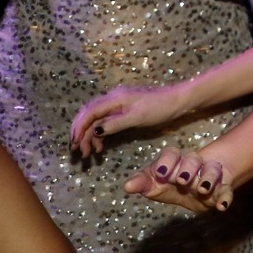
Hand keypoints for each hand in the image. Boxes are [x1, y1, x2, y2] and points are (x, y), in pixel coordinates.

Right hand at [70, 82, 186, 157]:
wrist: (178, 101)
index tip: (75, 144)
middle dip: (80, 134)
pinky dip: (99, 134)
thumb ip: (115, 123)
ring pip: (95, 120)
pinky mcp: (122, 111)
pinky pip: (104, 122)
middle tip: (79, 152)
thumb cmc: (159, 108)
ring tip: (90, 153)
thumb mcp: (137, 118)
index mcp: (114, 98)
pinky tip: (100, 146)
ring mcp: (116, 104)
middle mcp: (112, 99)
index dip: (79, 128)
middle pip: (88, 116)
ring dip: (89, 136)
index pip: (89, 113)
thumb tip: (94, 131)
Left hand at [125, 142, 234, 212]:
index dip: (166, 162)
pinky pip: (226, 190)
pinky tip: (222, 206)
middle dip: (187, 168)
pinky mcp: (222, 188)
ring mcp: (209, 175)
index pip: (171, 154)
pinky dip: (225, 198)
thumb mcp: (155, 184)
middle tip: (181, 180)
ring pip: (211, 171)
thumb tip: (127, 187)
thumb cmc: (171, 185)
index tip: (161, 174)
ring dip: (207, 179)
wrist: (198, 190)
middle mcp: (193, 165)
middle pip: (192, 159)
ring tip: (202, 189)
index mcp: (174, 162)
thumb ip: (142, 183)